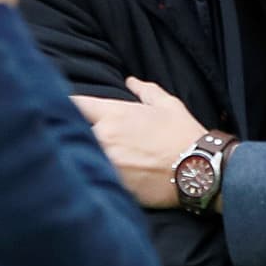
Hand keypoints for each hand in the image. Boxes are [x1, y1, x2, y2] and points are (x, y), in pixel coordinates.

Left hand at [71, 77, 207, 207]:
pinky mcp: (110, 184)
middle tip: (79, 138)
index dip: (68, 106)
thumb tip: (131, 81)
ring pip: (80, 157)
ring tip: (86, 161)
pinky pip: (93, 178)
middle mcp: (104, 136)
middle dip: (75, 134)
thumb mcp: (169, 105)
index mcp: (114, 113)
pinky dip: (94, 177)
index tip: (68, 110)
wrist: (198, 170)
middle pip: (71, 132)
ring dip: (83, 157)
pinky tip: (100, 180)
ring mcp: (105, 162)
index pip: (74, 104)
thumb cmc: (183, 134)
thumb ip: (146, 90)